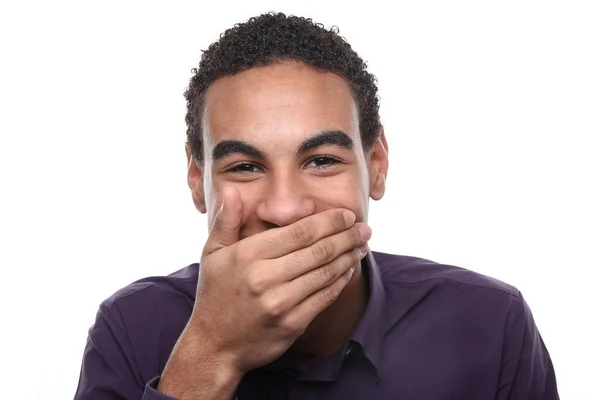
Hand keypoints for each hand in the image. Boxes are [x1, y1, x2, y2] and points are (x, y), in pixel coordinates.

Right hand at [191, 186, 370, 373]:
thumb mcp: (212, 253)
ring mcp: (280, 303)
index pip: (299, 231)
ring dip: (349, 257)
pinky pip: (325, 297)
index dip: (329, 221)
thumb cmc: (216, 294)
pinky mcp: (292, 324)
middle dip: (346, 236)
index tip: (346, 214)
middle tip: (363, 228)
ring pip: (326, 273)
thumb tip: (233, 190)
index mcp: (248, 255)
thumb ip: (226, 220)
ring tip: (362, 245)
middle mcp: (265, 278)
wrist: (215, 345)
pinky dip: (341, 281)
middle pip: (318, 250)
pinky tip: (349, 269)